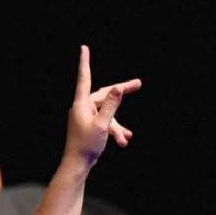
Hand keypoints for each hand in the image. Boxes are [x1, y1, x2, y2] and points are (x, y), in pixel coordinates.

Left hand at [62, 46, 141, 168]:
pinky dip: (114, 131)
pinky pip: (105, 124)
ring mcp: (86, 118)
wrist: (77, 166)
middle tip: (138, 84)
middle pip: (105, 95)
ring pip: (107, 114)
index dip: (85, 62)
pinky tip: (124, 141)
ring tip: (127, 137)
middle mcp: (82, 108)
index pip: (84, 78)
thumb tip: (117, 89)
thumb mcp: (102, 125)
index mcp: (82, 104)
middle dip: (122, 93)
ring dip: (118, 126)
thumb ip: (111, 106)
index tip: (84, 48)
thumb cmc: (86, 146)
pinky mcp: (90, 127)